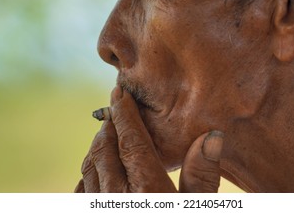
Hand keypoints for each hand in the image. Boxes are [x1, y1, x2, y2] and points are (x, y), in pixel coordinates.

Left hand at [74, 86, 223, 192]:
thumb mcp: (197, 207)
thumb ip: (202, 177)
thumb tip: (212, 137)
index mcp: (146, 189)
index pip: (132, 142)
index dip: (125, 114)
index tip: (119, 93)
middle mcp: (117, 195)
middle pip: (106, 148)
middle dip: (111, 123)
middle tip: (116, 106)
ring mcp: (99, 206)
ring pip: (91, 165)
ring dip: (98, 143)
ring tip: (108, 129)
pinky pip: (82, 189)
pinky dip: (89, 169)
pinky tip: (97, 164)